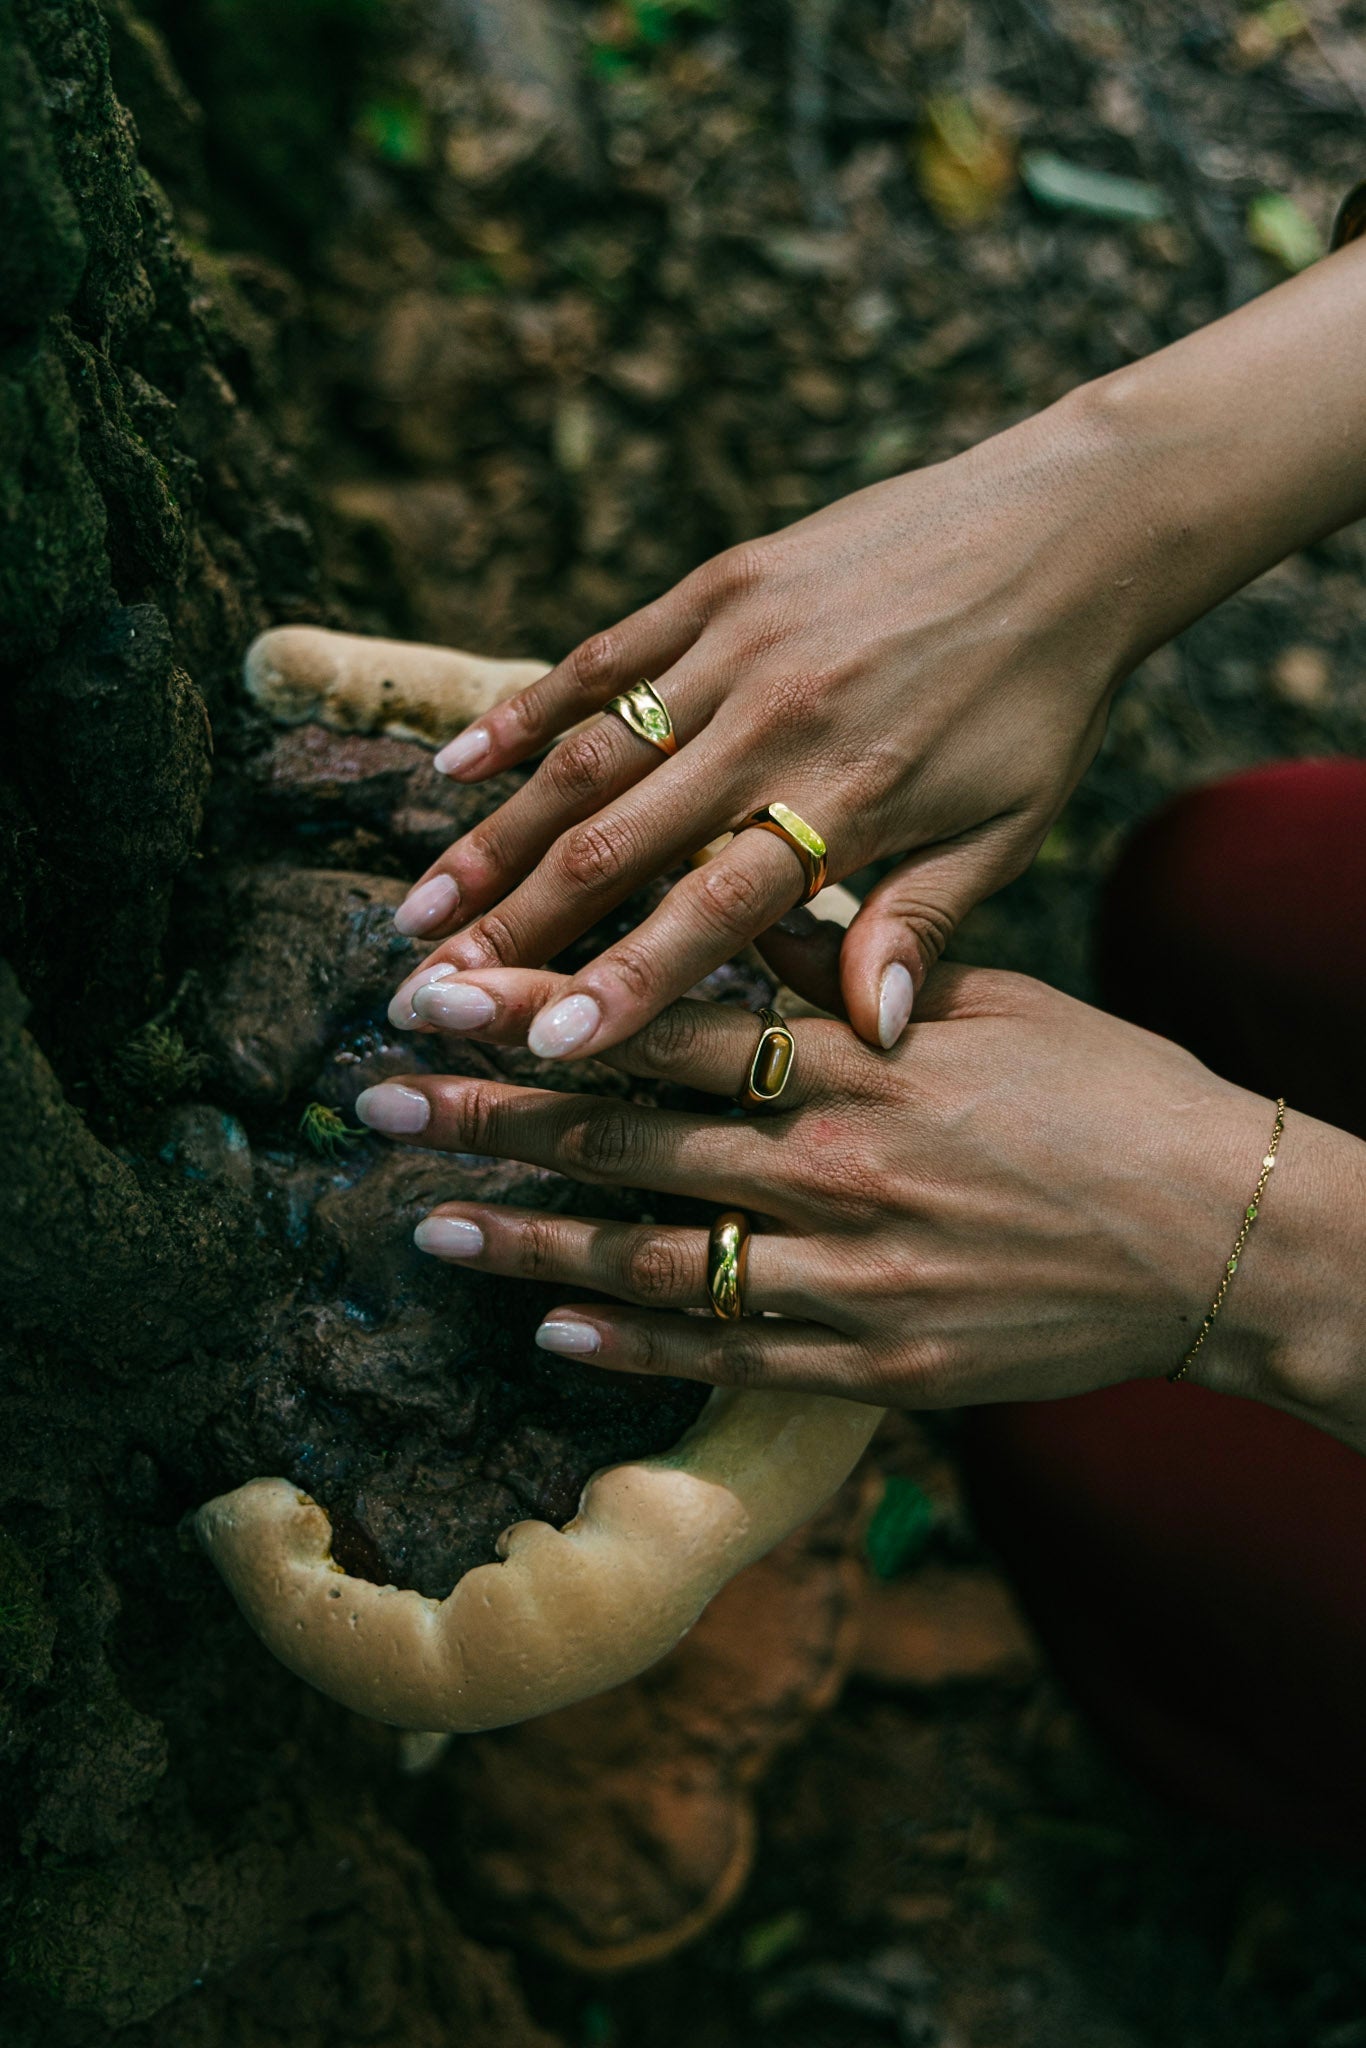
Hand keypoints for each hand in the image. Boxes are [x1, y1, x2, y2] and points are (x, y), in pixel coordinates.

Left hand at [353, 965, 1365, 1440]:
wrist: (1218, 1232)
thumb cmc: (1109, 1095)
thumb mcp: (989, 1000)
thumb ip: (851, 967)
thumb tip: (734, 907)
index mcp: (860, 1060)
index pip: (665, 1028)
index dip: (539, 1011)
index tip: (439, 991)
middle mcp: (839, 1165)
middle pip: (629, 1139)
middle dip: (489, 1115)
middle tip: (376, 1097)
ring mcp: (855, 1275)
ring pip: (657, 1258)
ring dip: (529, 1244)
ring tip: (424, 1222)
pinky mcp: (881, 1364)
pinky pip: (734, 1355)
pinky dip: (636, 1344)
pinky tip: (552, 1329)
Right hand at [384, 397, 1133, 1055]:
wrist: (1071, 525)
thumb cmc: (1043, 699)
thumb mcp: (1009, 829)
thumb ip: (923, 927)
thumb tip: (867, 1039)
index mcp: (851, 798)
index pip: (713, 913)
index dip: (624, 984)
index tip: (538, 1050)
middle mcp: (777, 724)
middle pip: (619, 845)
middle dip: (516, 931)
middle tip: (428, 995)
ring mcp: (739, 645)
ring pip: (589, 758)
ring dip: (495, 840)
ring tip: (418, 912)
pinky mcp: (720, 584)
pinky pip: (602, 657)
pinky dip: (525, 713)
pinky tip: (454, 768)